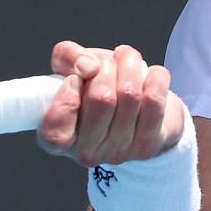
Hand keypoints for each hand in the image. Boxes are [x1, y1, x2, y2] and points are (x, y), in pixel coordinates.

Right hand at [36, 40, 186, 167]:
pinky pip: (155, 100)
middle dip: (106, 67)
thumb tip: (87, 66)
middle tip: (107, 63)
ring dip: (130, 64)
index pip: (54, 134)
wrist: (141, 111)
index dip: (66, 99)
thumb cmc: (99, 88)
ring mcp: (118, 153)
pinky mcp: (147, 147)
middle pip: (101, 99)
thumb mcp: (73, 67)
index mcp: (59, 139)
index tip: (75, 79)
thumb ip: (67, 57)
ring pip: (130, 95)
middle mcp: (86, 153)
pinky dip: (156, 76)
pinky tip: (151, 74)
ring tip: (128, 59)